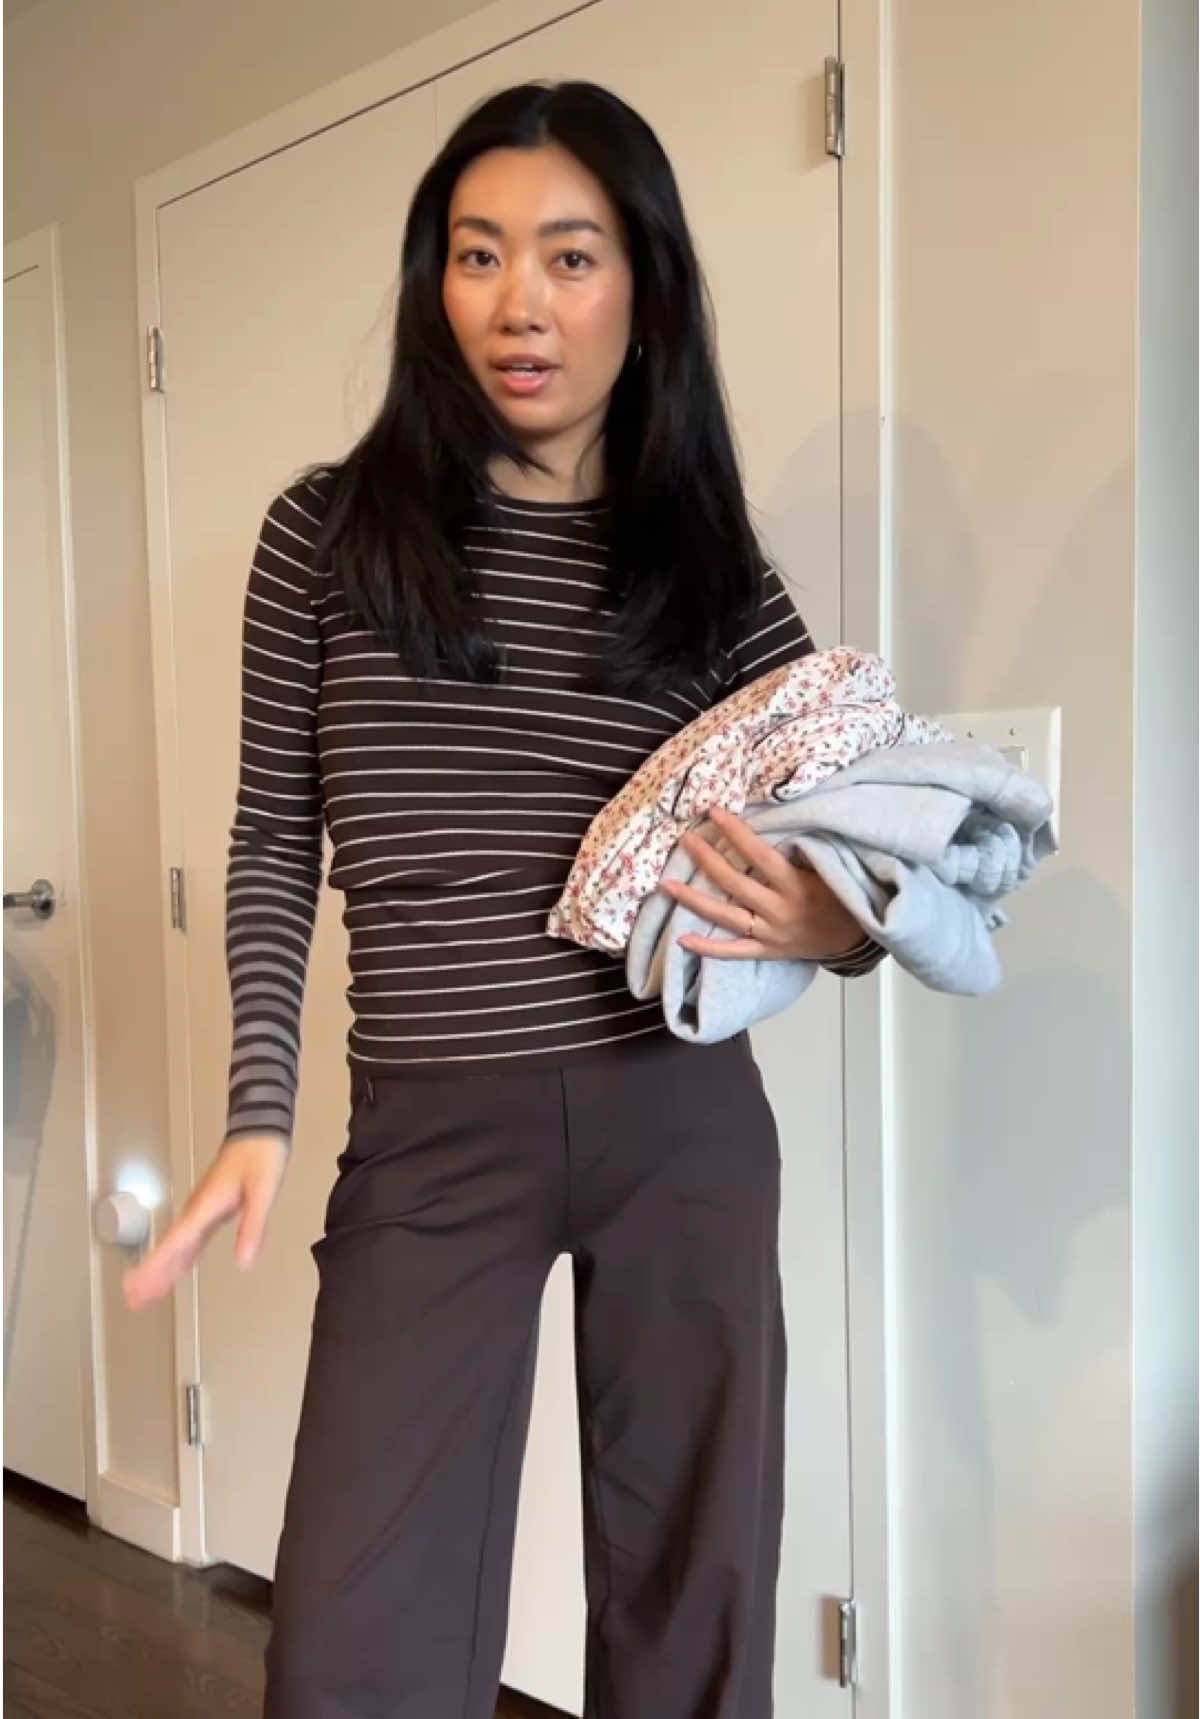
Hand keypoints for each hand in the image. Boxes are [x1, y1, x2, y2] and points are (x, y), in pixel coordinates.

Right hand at [122, 1134, 289, 1310]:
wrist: (260, 1128)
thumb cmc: (261, 1154)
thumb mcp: (263, 1191)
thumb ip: (252, 1227)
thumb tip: (244, 1261)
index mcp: (205, 1206)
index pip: (175, 1242)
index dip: (156, 1267)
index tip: (138, 1285)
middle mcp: (197, 1209)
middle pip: (169, 1247)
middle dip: (151, 1274)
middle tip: (133, 1299)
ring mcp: (202, 1208)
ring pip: (176, 1244)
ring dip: (161, 1268)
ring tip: (147, 1292)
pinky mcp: (210, 1207)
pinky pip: (189, 1238)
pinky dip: (180, 1256)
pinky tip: (178, 1269)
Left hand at [661, 805, 863, 962]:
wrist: (857, 937)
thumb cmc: (844, 895)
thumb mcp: (831, 868)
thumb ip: (804, 849)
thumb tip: (774, 820)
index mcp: (797, 886)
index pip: (759, 855)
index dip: (736, 833)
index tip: (714, 812)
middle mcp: (779, 911)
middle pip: (735, 883)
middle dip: (707, 860)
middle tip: (685, 840)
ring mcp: (771, 934)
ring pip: (726, 916)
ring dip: (695, 900)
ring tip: (667, 885)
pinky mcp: (767, 952)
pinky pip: (733, 951)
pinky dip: (707, 948)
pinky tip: (682, 939)